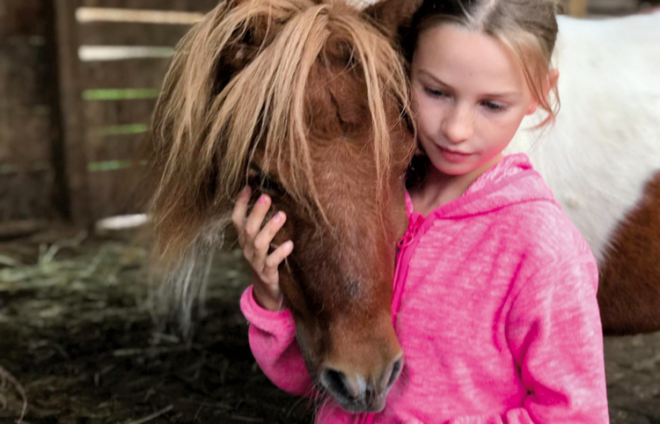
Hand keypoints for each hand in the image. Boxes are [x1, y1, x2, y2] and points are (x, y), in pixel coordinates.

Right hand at [232, 186, 293, 310]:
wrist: (267, 292)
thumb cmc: (266, 259)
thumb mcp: (261, 241)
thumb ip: (263, 223)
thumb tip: (272, 195)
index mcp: (245, 239)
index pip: (237, 219)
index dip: (240, 203)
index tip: (248, 186)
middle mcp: (248, 249)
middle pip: (248, 228)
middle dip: (257, 212)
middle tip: (267, 197)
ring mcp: (256, 262)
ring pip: (259, 243)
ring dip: (270, 229)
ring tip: (282, 216)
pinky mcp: (267, 274)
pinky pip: (272, 263)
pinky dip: (280, 253)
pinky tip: (290, 244)